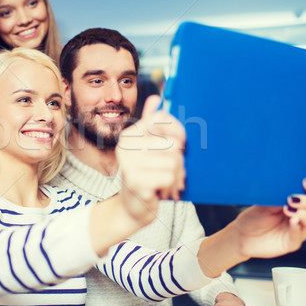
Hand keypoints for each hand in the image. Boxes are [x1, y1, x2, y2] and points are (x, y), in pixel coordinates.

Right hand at [116, 95, 185, 224]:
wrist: (133, 207)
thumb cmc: (146, 175)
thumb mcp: (148, 148)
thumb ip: (151, 123)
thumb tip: (156, 98)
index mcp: (130, 135)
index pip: (161, 119)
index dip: (177, 131)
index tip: (180, 144)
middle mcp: (125, 146)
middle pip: (172, 144)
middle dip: (178, 161)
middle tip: (168, 171)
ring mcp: (128, 164)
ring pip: (173, 162)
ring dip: (176, 176)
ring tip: (164, 182)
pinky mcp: (135, 181)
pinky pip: (169, 177)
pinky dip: (171, 187)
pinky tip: (161, 191)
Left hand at [234, 178, 305, 259]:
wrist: (242, 235)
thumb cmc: (254, 217)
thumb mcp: (265, 202)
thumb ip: (278, 195)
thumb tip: (288, 186)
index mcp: (296, 202)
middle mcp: (300, 215)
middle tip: (292, 198)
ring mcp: (297, 229)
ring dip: (304, 214)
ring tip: (289, 209)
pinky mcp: (292, 242)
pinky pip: (299, 235)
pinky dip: (297, 227)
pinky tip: (292, 220)